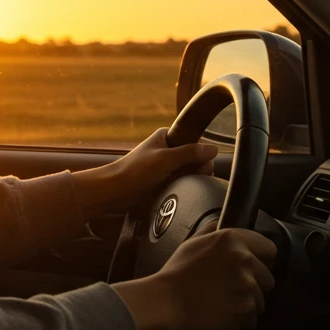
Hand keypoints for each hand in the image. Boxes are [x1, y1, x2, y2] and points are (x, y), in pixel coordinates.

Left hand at [71, 128, 218, 217]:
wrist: (115, 191)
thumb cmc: (136, 170)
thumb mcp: (166, 158)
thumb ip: (190, 153)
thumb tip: (214, 149)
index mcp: (166, 137)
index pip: (194, 142)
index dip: (201, 154)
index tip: (201, 166)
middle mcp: (166, 149)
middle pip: (194, 158)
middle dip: (197, 169)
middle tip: (192, 178)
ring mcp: (164, 167)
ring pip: (188, 172)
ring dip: (190, 180)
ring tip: (185, 187)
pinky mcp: (162, 182)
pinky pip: (180, 183)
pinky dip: (184, 187)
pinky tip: (182, 193)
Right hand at [111, 227, 276, 329]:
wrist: (164, 303)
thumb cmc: (175, 275)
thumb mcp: (192, 242)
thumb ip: (213, 231)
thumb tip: (223, 222)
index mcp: (232, 240)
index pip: (270, 249)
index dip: (261, 260)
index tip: (251, 268)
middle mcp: (243, 260)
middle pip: (268, 279)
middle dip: (254, 285)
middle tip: (230, 288)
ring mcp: (246, 286)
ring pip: (261, 301)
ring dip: (246, 304)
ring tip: (222, 302)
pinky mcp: (245, 310)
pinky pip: (252, 319)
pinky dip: (240, 321)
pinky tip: (221, 314)